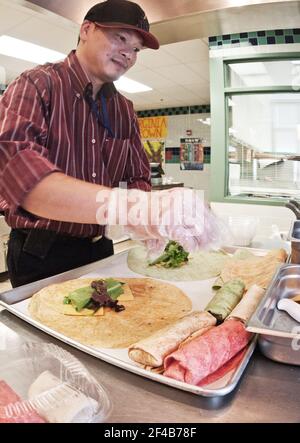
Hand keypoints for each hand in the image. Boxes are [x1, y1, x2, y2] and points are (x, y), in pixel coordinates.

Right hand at [98, 187, 222, 251]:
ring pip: (198, 231)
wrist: (130, 207)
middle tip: (213, 244)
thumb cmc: (148, 208)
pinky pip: (186, 238)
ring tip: (202, 247)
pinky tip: (191, 248)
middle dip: (210, 235)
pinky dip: (191, 245)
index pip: (207, 212)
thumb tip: (199, 228)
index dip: (213, 225)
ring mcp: (178, 214)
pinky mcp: (170, 225)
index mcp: (186, 196)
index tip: (218, 233)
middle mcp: (185, 203)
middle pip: (205, 222)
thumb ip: (184, 214)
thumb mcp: (171, 204)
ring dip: (202, 241)